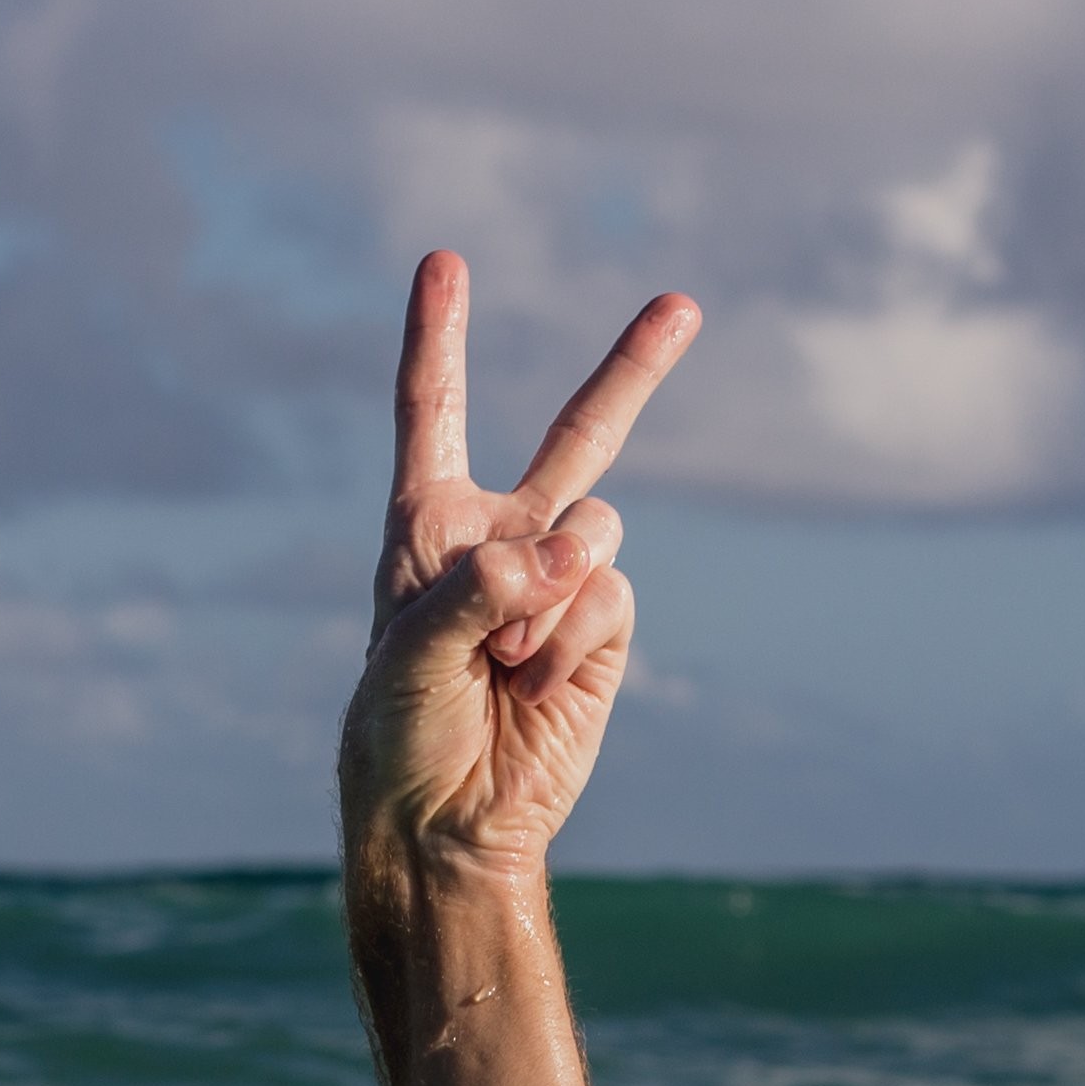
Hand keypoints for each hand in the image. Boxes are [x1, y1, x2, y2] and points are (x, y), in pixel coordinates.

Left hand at [341, 252, 699, 881]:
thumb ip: (484, 583)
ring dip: (548, 595)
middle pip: (583, 434)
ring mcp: (562, 585)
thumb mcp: (410, 649)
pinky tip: (534, 685)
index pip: (434, 412)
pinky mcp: (603, 632)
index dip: (439, 337)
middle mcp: (503, 540)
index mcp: (429, 526)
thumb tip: (576, 549)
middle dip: (635, 369)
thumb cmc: (400, 731)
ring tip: (502, 662)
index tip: (444, 262)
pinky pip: (609, 594)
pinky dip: (571, 638)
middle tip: (683, 305)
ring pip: (595, 528)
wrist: (447, 823)